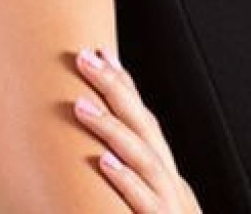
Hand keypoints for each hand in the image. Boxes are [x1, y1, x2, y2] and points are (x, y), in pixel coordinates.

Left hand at [74, 47, 201, 213]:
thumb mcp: (151, 206)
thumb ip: (134, 181)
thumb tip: (101, 155)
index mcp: (164, 172)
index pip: (143, 118)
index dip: (123, 84)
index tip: (101, 53)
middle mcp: (169, 179)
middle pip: (141, 123)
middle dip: (114, 88)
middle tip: (84, 58)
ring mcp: (168, 202)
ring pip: (141, 155)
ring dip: (111, 127)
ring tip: (81, 105)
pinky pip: (142, 200)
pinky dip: (125, 179)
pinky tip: (104, 161)